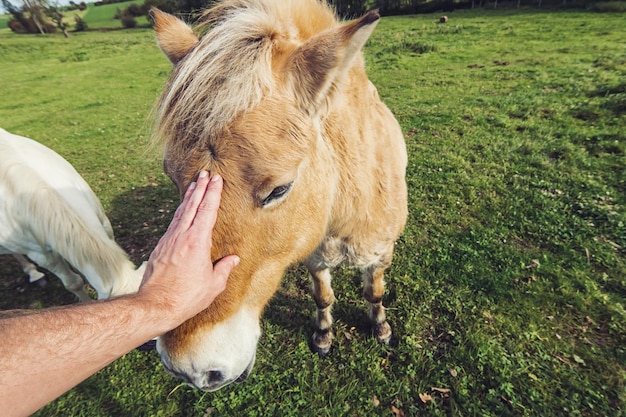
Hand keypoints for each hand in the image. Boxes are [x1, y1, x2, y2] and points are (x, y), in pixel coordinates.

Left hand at [137, 171, 238, 329]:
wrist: (155, 305)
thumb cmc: (187, 297)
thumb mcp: (213, 285)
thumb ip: (223, 269)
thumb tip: (232, 259)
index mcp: (197, 241)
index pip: (207, 211)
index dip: (213, 194)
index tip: (217, 180)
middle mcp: (182, 236)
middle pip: (192, 205)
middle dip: (200, 188)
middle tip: (205, 173)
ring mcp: (169, 240)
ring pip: (180, 212)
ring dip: (188, 197)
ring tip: (194, 185)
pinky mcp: (161, 247)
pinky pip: (172, 223)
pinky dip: (179, 212)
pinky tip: (181, 211)